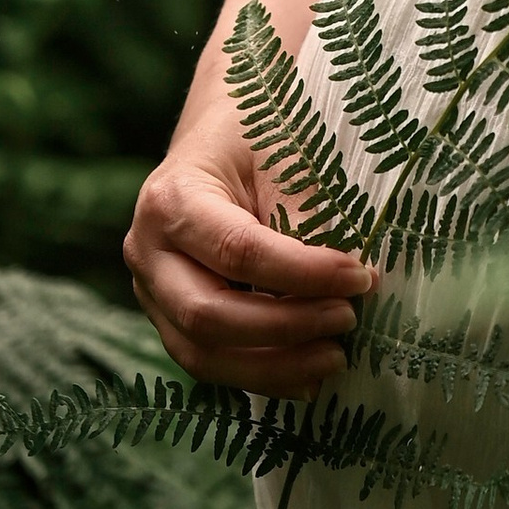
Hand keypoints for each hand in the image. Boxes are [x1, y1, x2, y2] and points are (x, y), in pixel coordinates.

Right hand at [124, 126, 373, 396]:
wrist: (220, 131)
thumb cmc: (258, 134)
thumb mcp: (285, 152)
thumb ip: (306, 214)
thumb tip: (349, 281)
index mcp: (171, 199)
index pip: (239, 252)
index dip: (304, 274)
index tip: (361, 276)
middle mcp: (147, 250)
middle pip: (208, 315)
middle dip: (287, 327)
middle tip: (348, 319)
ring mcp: (151, 290)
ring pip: (201, 353)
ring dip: (274, 366)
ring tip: (335, 358)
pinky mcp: (168, 316)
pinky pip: (207, 360)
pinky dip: (259, 374)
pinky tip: (307, 378)